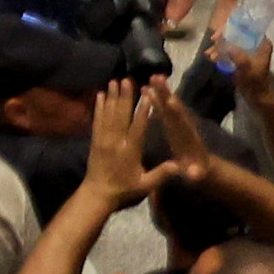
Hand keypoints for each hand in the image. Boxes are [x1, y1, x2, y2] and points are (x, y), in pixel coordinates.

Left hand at [78, 80, 161, 203]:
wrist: (98, 193)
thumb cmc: (124, 189)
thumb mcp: (145, 184)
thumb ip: (161, 174)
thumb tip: (179, 166)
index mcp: (130, 151)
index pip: (137, 127)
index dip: (142, 111)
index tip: (146, 96)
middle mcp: (115, 142)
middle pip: (121, 115)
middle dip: (124, 97)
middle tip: (127, 80)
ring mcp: (103, 139)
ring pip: (108, 114)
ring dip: (111, 97)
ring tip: (113, 81)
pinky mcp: (94, 140)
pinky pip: (97, 120)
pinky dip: (98, 107)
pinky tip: (99, 95)